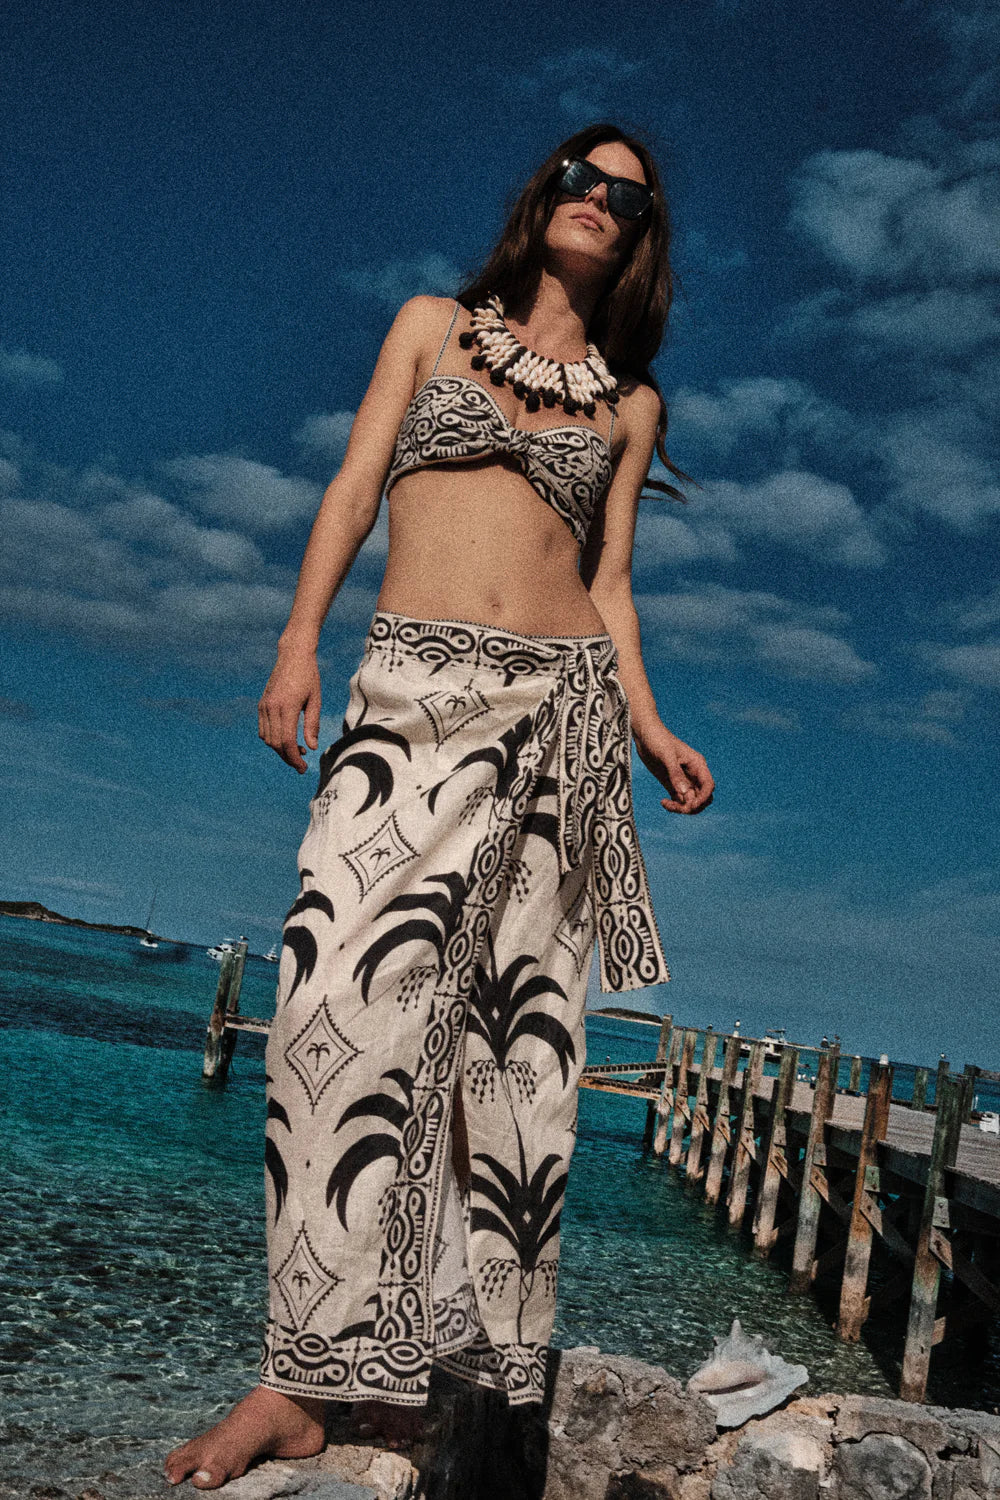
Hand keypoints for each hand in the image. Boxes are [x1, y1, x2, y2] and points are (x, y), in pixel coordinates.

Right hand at [258, 643, 321, 772]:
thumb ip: (312, 724)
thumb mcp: (315, 700)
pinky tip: (287, 739)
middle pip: (276, 743)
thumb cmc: (309, 676)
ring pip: (267, 739)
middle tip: (302, 765)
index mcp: (287, 706)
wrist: (293, 655)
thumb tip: (312, 747)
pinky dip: (273, 739)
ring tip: (298, 751)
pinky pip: (263, 730)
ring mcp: (264, 706)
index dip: (294, 758)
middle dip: (288, 758)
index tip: (303, 768)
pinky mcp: (261, 704)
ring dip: (280, 750)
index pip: (287, 741)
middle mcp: (271, 707)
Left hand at [634, 722, 714, 813]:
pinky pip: (679, 800)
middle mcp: (693, 774)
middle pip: (702, 797)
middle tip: (675, 806)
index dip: (703, 798)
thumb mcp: (666, 756)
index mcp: (697, 765)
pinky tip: (663, 802)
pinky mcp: (672, 784)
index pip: (708, 786)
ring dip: (682, 807)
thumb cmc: (658, 739)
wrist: (645, 734)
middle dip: (693, 806)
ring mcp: (683, 780)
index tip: (690, 805)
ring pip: (691, 801)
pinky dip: (674, 805)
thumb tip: (684, 795)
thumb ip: (675, 774)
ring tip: (666, 804)